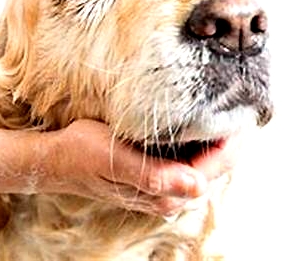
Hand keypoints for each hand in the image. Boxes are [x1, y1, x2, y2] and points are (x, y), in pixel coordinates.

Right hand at [41, 120, 237, 217]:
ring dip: (214, 139)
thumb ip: (156, 175)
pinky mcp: (153, 177)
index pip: (215, 167)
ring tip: (223, 108)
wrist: (55, 159)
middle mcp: (167, 196)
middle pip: (214, 167)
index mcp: (163, 193)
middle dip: (228, 138)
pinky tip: (196, 122)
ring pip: (202, 163)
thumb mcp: (115, 158)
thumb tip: (198, 186)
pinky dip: (197, 141)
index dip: (232, 140)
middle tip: (239, 103)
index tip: (244, 110)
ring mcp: (161, 187)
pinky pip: (187, 160)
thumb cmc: (81, 154)